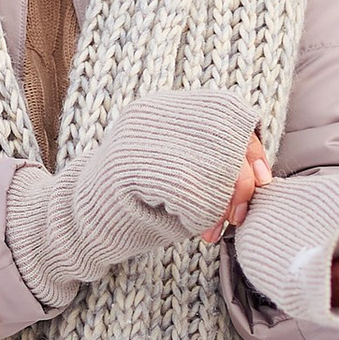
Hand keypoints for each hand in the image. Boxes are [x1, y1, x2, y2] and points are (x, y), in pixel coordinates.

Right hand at [5, 87, 260, 309]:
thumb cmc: (137, 209)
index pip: (230, 113)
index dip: (252, 151)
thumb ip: (216, 165)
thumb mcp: (182, 177)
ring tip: (214, 229)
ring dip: (224, 203)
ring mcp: (139, 135)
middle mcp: (152, 112)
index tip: (260, 185)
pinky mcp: (131, 165)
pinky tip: (196, 230)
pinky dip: (203, 215)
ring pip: (214, 162)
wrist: (76, 228)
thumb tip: (262, 174)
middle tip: (237, 218)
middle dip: (243, 182)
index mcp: (166, 109)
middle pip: (227, 136)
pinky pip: (192, 188)